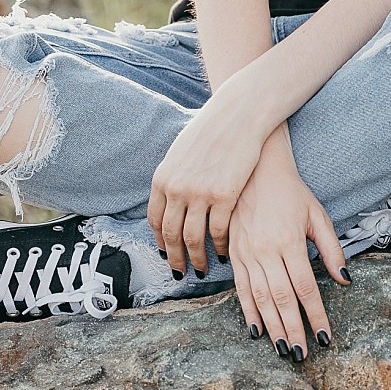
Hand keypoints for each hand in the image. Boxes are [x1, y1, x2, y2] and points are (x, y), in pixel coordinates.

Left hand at [146, 80, 268, 278]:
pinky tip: (222, 254)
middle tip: (181, 273)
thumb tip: (169, 204)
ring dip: (197, 258)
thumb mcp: (180, 154)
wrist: (235, 116)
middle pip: (171, 235)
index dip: (160, 242)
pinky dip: (219, 247)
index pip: (155, 220)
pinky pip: (218, 231)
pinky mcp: (224, 196)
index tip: (165, 255)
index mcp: (163, 178)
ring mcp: (200, 193)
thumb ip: (172, 180)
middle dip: (175, 258)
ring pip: (193, 238)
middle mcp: (177, 188)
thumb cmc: (209, 132)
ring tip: (202, 269)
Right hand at [217, 133, 345, 359]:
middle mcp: (265, 249)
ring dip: (272, 327)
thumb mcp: (316, 214)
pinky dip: (248, 310)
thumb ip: (332, 248)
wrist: (256, 167)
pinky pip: (240, 286)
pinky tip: (256, 330)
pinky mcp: (233, 251)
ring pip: (260, 298)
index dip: (316, 315)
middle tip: (302, 354)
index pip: (305, 287)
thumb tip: (345, 280)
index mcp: (289, 240)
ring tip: (283, 349)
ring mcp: (246, 251)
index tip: (325, 337)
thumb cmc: (290, 191)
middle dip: (293, 329)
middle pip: (282, 298)